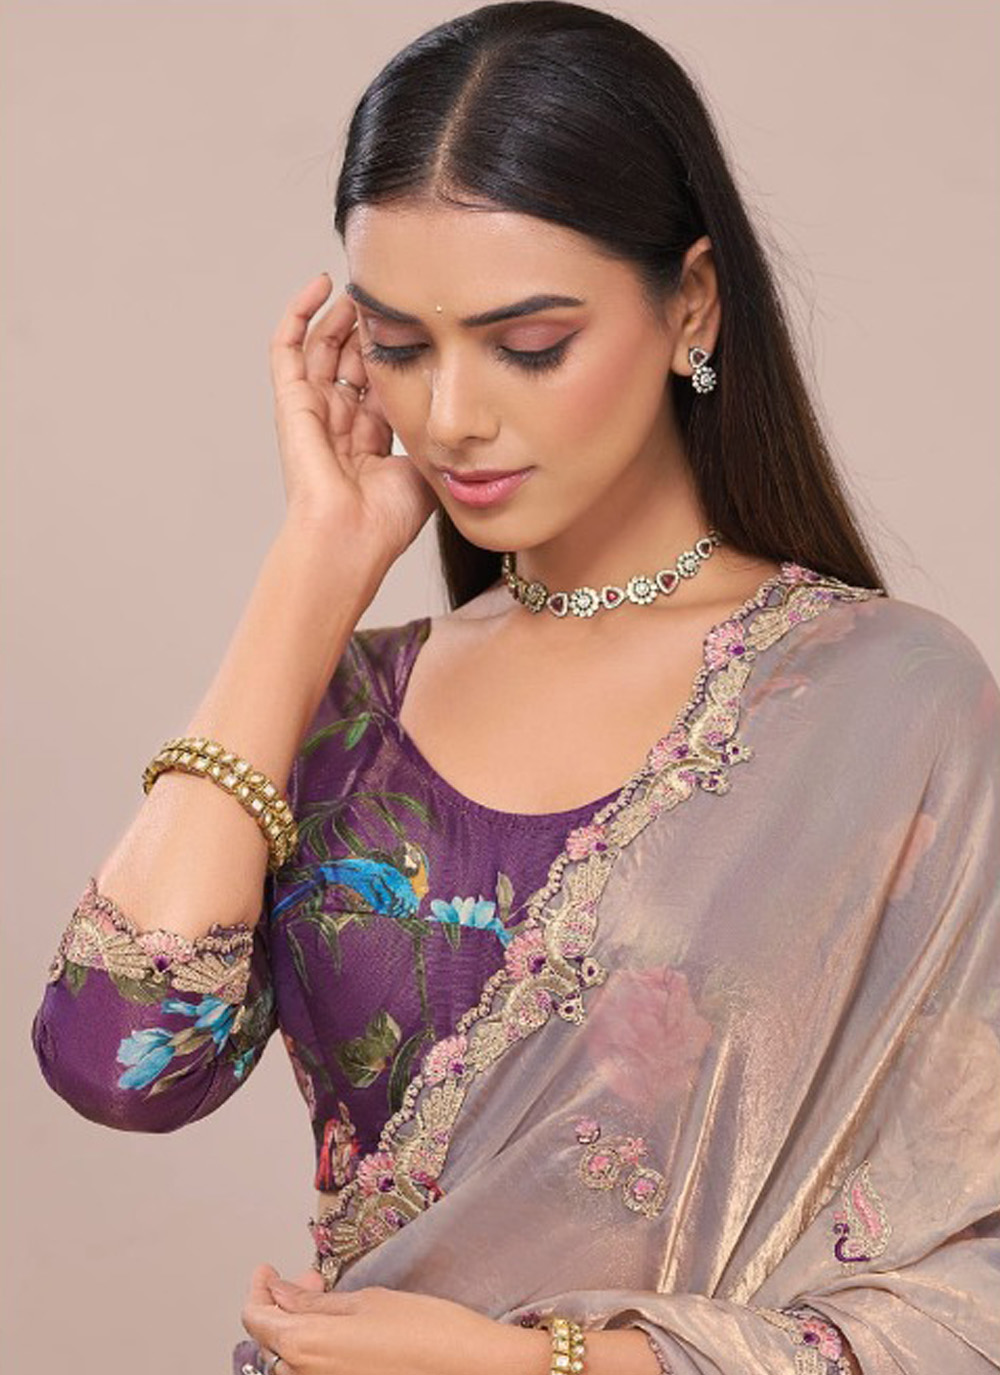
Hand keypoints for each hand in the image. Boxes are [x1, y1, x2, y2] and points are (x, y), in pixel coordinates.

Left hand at [240, 1262, 547, 1374]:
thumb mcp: (365, 1302)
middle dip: (283, 1303)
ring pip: (293, 1355)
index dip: (258, 1289)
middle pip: (272, 1339)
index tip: (267, 1269)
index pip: (256, 1319)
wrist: (466, 1366)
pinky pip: (315, 1366)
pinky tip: (338, 1325)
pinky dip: (317, 1342)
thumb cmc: (422, 1331)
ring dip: (301, 1324)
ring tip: (326, 1297)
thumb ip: (315, 1303)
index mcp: (304, 1347)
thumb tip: (280, 1292)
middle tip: (309, 1277)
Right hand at [270, 273, 436, 560]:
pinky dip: (299, 312)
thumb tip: (458, 413)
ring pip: (323, 347)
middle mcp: (339, 423)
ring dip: (341, 315)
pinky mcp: (292, 403)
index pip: (381, 382)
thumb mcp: (426, 468)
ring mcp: (313, 412)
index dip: (397, 352)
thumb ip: (434, 435)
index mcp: (369, 440)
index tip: (421, 322)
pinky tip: (322, 284)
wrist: (350, 539)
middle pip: (351, 360)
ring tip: (363, 285)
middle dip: (370, 328)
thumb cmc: (384, 520)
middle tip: (392, 295)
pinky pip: (286, 348)